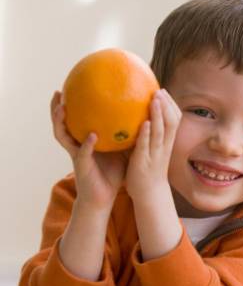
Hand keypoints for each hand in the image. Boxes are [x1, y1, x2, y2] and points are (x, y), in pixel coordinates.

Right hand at [51, 91, 127, 211]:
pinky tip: (92, 136)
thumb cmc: (112, 175)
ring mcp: (77, 155)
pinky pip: (82, 153)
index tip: (70, 88)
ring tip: (62, 108)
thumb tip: (142, 118)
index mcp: (84, 141)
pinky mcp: (81, 166)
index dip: (70, 106)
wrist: (105, 197)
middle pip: (61, 124)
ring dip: (60, 122)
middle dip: (56, 109)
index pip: (74, 121)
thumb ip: (126, 136)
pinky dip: (87, 144)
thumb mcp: (121, 151)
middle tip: (57, 92)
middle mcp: (77, 146)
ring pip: (62, 136)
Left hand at [125, 89, 180, 201]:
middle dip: (166, 106)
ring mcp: (154, 155)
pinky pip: (146, 147)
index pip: (174, 120)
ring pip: (161, 132)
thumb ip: (150, 136)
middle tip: (159, 91)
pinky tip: (145, 123)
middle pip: (171, 123)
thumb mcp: (153, 151)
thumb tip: (142, 119)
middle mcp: (163, 147)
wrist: (149, 195)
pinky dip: (147, 134)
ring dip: (158, 115)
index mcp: (166, 144)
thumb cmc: (148, 172)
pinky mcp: (143, 162)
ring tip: (154, 100)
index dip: (170, 105)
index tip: (163, 91)